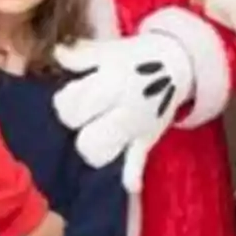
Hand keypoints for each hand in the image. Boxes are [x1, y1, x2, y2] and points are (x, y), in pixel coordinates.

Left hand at [53, 33, 193, 191]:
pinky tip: (130, 185)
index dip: (64, 104)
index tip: (69, 100)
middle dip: (77, 126)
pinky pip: (139, 161)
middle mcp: (122, 104)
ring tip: (94, 137)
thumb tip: (57, 53)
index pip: (72, 104)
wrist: (178, 64)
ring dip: (93, 148)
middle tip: (82, 118)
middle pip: (83, 131)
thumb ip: (82, 55)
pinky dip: (133, 174)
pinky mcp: (148, 138)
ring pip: (102, 150)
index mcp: (110, 79)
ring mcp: (135, 124)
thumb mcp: (111, 50)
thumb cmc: (138, 56)